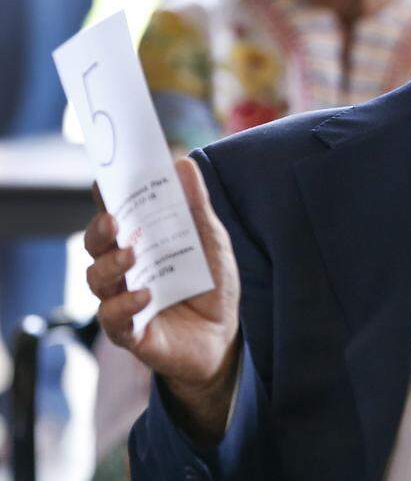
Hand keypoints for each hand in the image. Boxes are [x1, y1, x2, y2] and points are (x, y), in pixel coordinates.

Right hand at [86, 157, 240, 442]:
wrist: (224, 336)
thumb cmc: (211, 283)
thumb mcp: (210, 241)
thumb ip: (195, 207)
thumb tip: (183, 163)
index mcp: (141, 241)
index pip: (115, 215)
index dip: (105, 198)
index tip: (102, 181)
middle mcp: (124, 269)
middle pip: (96, 246)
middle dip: (99, 230)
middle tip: (113, 221)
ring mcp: (123, 300)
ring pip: (97, 280)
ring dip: (110, 266)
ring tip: (132, 255)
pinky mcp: (131, 331)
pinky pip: (113, 319)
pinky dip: (125, 304)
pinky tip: (144, 295)